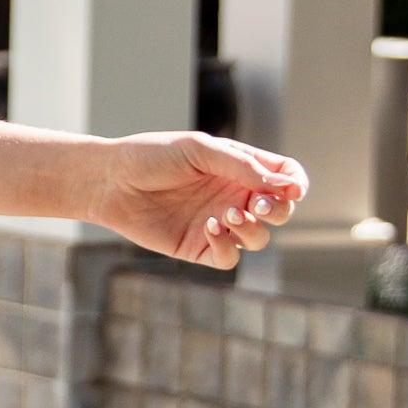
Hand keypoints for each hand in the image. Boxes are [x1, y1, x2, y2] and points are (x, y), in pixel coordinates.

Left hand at [91, 132, 307, 270]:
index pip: (285, 176)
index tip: (292, 188)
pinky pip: (230, 257)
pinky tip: (210, 227)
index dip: (296, 183)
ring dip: (253, 229)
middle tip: (258, 204)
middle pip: (280, 210)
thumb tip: (284, 185)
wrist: (111, 181)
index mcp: (239, 168)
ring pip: (259, 238)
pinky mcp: (199, 247)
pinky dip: (228, 246)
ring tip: (228, 214)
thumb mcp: (200, 150)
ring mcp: (218, 223)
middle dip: (279, 209)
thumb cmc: (152, 156)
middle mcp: (233, 195)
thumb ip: (242, 166)